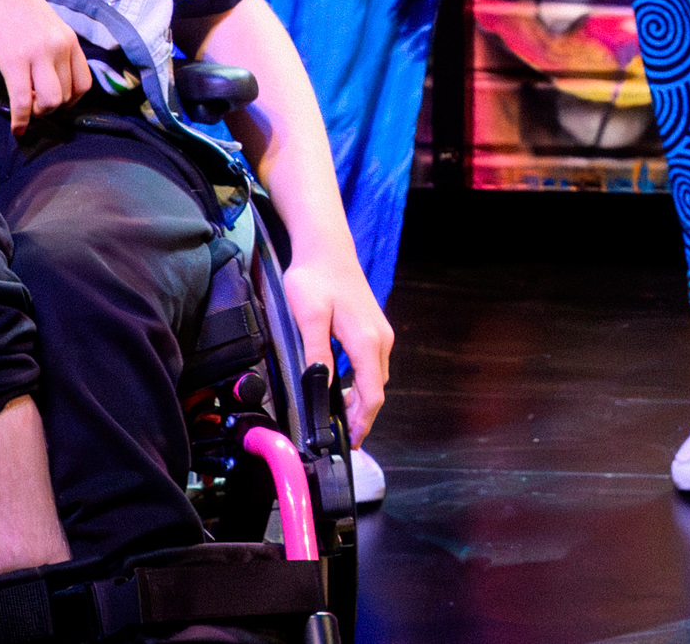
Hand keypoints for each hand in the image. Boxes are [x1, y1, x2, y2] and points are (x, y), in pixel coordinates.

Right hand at [0, 0, 91, 133]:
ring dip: (38, 114)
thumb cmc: (13, 7)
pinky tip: (16, 127)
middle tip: (34, 106)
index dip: (71, 100)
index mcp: (70, 40)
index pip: (84, 84)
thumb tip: (56, 78)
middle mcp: (60, 47)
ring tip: (26, 110)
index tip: (54, 102)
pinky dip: (21, 120)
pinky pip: (23, 101)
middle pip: (67, 96)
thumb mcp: (45, 25)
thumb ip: (55, 48)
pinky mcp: (14, 60)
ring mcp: (38, 53)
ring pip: (51, 102)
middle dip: (51, 109)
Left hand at [283, 254, 393, 444]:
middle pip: (377, 389)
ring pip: (376, 377)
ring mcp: (380, 332)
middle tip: (337, 436)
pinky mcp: (373, 327)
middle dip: (361, 415)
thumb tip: (320, 386)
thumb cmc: (315, 278)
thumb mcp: (308, 317)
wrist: (326, 247)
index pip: (371, 393)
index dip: (362, 422)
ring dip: (361, 400)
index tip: (349, 442)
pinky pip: (372, 365)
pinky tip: (342, 387)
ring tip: (338, 417)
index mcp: (367, 341)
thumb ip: (316, 353)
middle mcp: (381, 339)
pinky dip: (361, 384)